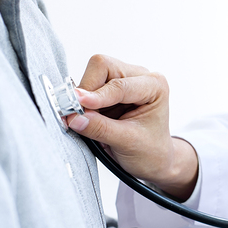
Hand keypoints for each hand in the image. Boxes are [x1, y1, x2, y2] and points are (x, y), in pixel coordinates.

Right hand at [65, 55, 198, 199]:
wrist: (153, 161)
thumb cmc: (150, 151)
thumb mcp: (128, 143)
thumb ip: (101, 129)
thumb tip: (73, 117)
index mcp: (154, 86)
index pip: (119, 83)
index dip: (97, 94)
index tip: (78, 104)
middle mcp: (138, 77)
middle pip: (102, 67)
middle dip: (87, 90)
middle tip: (78, 114)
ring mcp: (122, 80)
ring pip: (91, 75)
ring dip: (83, 97)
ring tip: (87, 121)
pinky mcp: (107, 88)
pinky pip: (86, 87)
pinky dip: (81, 102)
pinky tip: (87, 118)